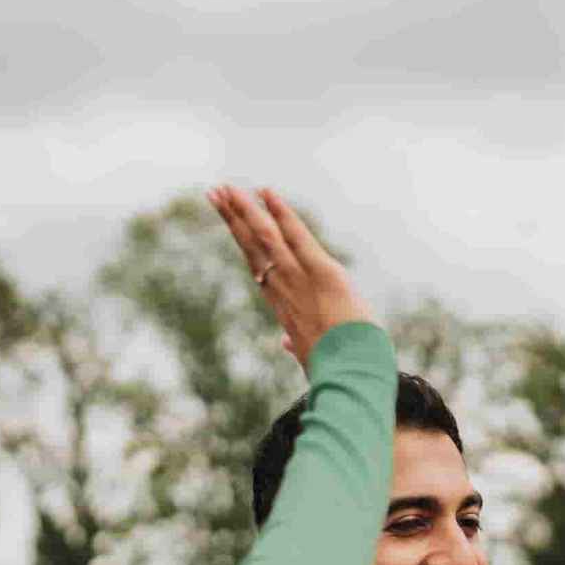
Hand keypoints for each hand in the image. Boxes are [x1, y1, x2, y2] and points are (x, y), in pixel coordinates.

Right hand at [207, 184, 375, 370]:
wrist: (348, 376)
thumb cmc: (333, 368)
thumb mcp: (310, 356)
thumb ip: (297, 346)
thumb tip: (286, 345)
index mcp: (283, 307)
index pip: (258, 266)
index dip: (243, 242)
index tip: (229, 222)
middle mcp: (285, 290)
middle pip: (253, 247)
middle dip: (233, 218)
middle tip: (216, 193)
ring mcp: (302, 280)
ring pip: (267, 238)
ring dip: (246, 210)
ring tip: (228, 188)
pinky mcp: (324, 274)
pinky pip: (299, 237)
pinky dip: (283, 214)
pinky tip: (267, 192)